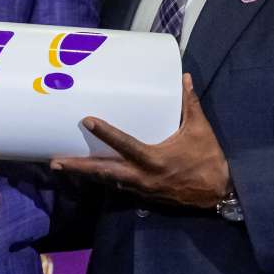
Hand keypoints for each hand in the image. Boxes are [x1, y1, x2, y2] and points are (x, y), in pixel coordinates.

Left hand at [50, 74, 230, 208]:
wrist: (219, 194)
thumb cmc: (208, 160)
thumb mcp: (200, 130)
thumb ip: (190, 104)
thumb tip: (185, 77)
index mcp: (154, 159)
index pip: (125, 144)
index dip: (106, 133)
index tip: (86, 121)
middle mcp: (142, 176)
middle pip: (103, 172)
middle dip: (78, 168)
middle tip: (55, 161)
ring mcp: (140, 188)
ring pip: (106, 181)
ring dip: (85, 174)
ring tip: (61, 166)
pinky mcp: (142, 195)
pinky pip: (116, 186)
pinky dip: (100, 180)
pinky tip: (87, 174)